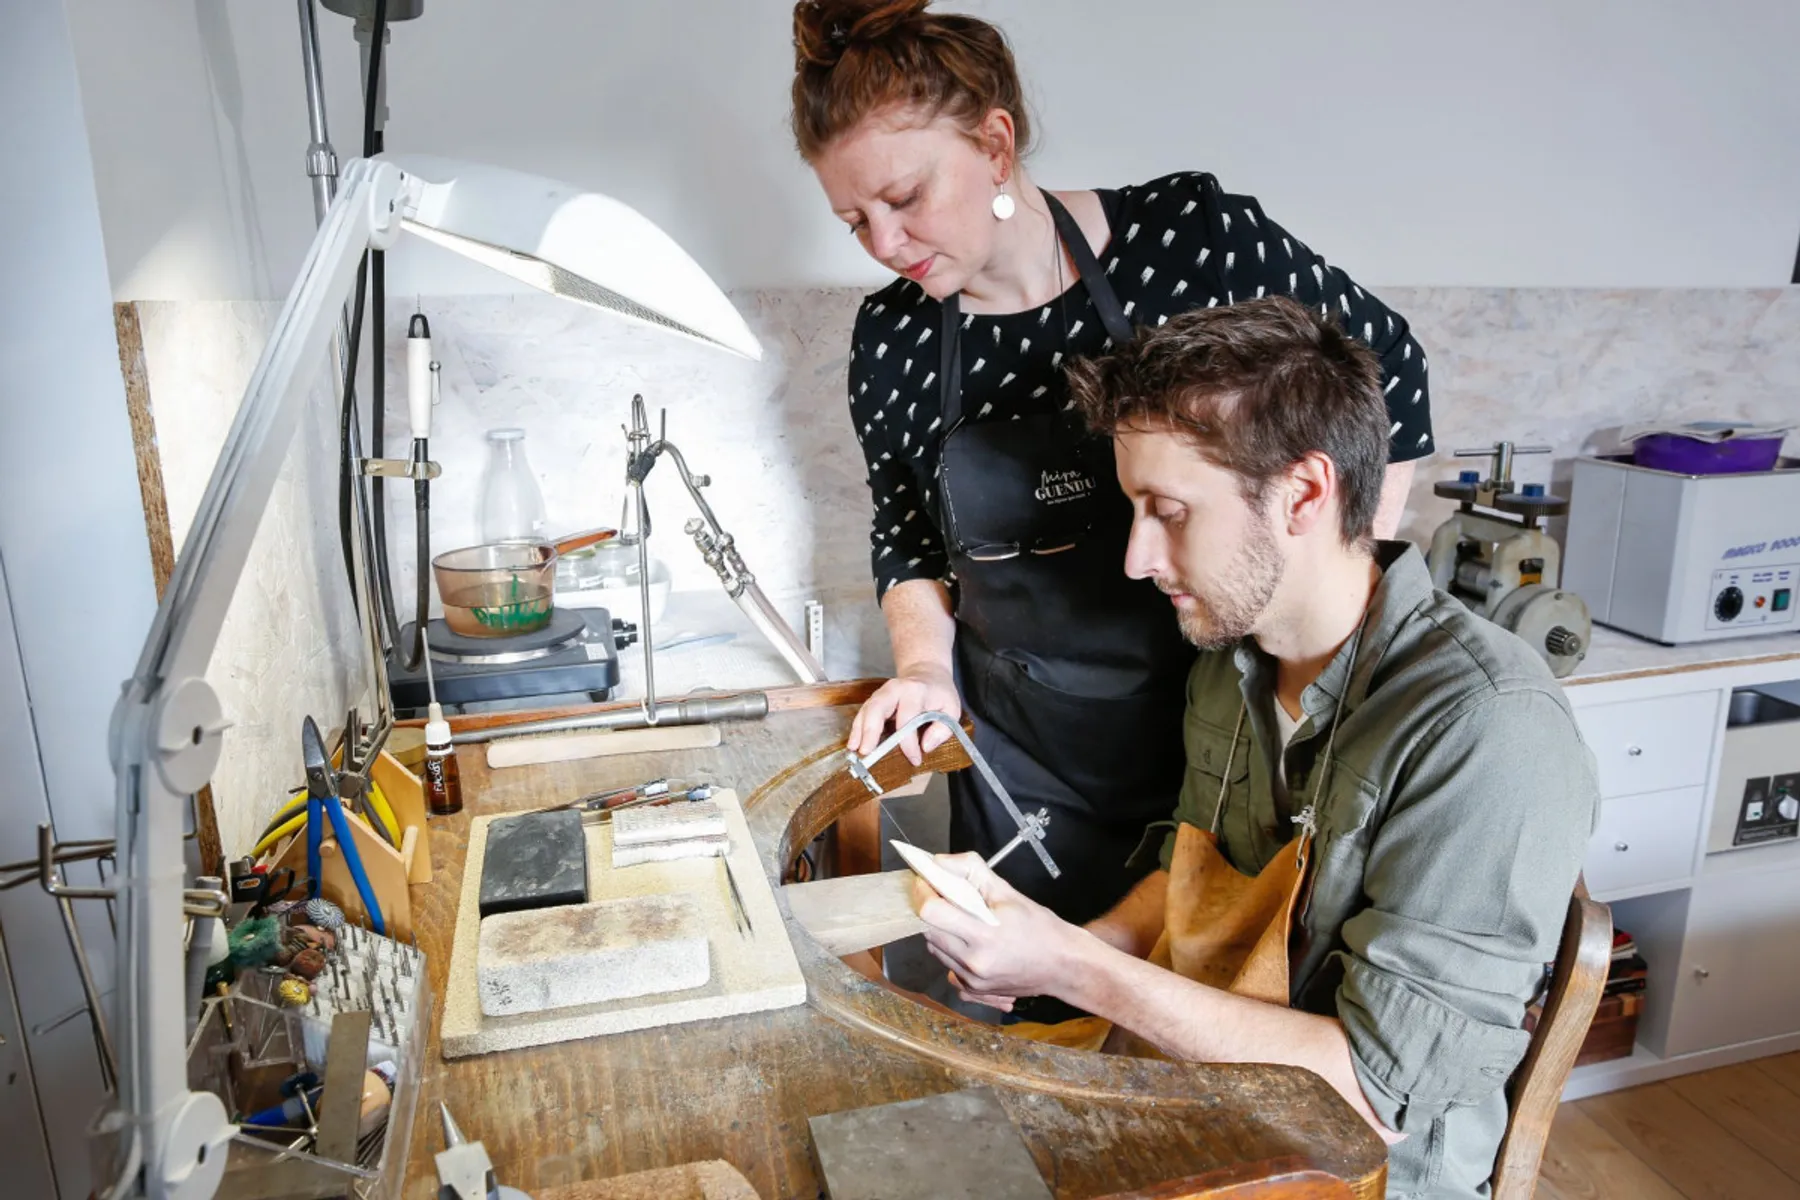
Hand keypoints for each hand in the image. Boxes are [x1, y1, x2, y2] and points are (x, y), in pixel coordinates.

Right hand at [847, 664, 959, 764]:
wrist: (927, 673)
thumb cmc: (939, 694)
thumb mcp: (952, 709)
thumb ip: (942, 729)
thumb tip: (926, 746)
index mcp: (916, 691)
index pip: (908, 718)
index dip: (909, 742)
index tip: (914, 759)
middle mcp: (895, 689)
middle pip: (878, 707)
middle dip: (870, 731)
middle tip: (867, 752)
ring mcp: (882, 693)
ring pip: (867, 710)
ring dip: (859, 731)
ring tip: (855, 750)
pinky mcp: (875, 700)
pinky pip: (863, 713)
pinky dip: (857, 729)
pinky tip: (854, 743)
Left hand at [910, 853, 1081, 1010]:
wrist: (1062, 965)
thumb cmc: (1039, 928)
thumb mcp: (1008, 891)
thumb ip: (971, 871)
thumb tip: (939, 863)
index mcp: (983, 934)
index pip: (931, 913)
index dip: (923, 893)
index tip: (927, 882)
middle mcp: (973, 962)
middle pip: (928, 930)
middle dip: (932, 910)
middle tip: (945, 898)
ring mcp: (972, 980)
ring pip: (934, 949)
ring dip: (940, 931)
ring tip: (962, 921)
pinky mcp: (973, 990)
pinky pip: (947, 967)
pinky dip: (951, 952)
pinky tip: (969, 944)